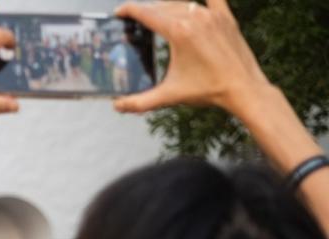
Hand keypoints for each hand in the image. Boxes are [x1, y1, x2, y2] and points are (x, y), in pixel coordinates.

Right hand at [114, 0, 270, 117]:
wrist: (242, 88)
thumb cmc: (208, 90)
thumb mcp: (169, 96)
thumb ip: (139, 102)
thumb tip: (117, 106)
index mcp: (179, 32)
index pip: (147, 14)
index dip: (129, 10)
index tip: (119, 12)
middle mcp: (195, 18)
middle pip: (163, 6)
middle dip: (146, 11)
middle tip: (135, 19)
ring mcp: (212, 15)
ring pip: (183, 3)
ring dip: (167, 7)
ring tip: (158, 14)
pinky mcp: (225, 18)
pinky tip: (194, 2)